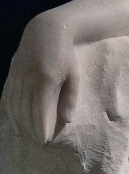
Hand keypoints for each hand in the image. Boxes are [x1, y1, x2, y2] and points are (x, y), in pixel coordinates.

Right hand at [4, 12, 79, 143]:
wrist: (46, 30)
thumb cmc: (65, 56)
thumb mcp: (74, 77)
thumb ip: (69, 99)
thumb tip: (66, 121)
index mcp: (46, 80)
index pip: (40, 110)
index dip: (41, 127)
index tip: (45, 141)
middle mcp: (28, 79)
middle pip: (26, 111)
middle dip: (32, 129)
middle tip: (38, 142)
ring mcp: (18, 76)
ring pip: (15, 105)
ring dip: (21, 122)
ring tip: (28, 136)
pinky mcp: (12, 74)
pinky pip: (8, 96)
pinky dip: (11, 111)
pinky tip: (15, 121)